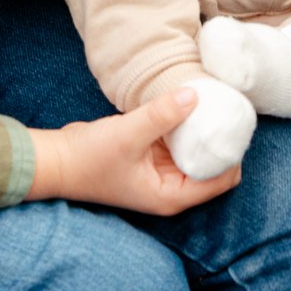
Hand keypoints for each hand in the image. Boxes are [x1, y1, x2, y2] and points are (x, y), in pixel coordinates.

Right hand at [26, 86, 240, 211]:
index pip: (222, 180)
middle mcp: (171, 187)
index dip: (232, 153)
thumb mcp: (128, 135)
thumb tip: (194, 95)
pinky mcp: (152, 154)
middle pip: (214, 164)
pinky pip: (179, 138)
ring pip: (197, 149)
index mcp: (172, 196)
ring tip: (212, 99)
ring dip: (203, 129)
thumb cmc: (89, 159)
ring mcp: (161, 171)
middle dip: (220, 139)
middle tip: (228, 106)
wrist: (56, 160)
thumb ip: (162, 115)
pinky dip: (185, 124)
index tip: (234, 122)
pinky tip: (187, 101)